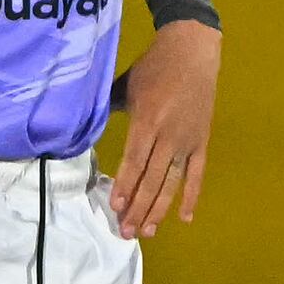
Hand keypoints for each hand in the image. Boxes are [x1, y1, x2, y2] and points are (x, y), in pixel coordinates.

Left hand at [105, 20, 219, 238]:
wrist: (193, 51)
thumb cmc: (153, 67)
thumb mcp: (124, 85)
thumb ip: (106, 109)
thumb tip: (81, 128)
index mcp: (148, 120)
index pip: (135, 161)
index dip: (126, 185)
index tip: (116, 207)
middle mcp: (169, 135)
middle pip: (152, 179)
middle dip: (138, 208)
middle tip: (126, 231)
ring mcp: (187, 141)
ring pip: (172, 182)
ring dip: (159, 209)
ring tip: (147, 231)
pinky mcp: (202, 141)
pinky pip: (197, 174)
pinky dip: (191, 196)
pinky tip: (184, 218)